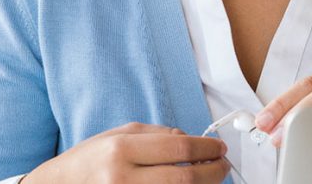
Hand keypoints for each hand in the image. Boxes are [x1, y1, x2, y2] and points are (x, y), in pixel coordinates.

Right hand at [24, 122, 228, 182]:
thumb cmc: (87, 161)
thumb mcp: (115, 136)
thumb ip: (154, 134)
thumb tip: (190, 139)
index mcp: (121, 150)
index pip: (178, 146)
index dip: (206, 147)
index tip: (219, 147)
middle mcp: (123, 178)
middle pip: (185, 176)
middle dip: (213, 170)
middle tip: (223, 164)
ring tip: (212, 177)